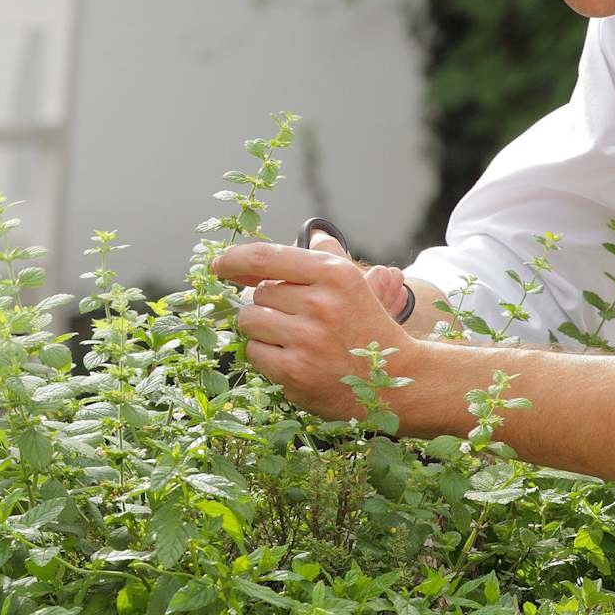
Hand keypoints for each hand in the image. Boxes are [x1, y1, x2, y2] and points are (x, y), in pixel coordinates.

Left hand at [209, 230, 419, 420]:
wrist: (395, 381)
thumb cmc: (367, 328)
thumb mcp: (354, 284)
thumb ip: (327, 256)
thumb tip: (312, 233)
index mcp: (334, 273)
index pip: (265, 257)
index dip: (234, 259)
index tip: (220, 265)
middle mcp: (320, 303)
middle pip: (257, 294)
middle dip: (267, 306)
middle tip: (294, 320)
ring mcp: (306, 339)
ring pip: (250, 322)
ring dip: (262, 330)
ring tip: (292, 339)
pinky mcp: (295, 371)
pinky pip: (253, 352)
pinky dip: (265, 355)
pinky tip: (291, 358)